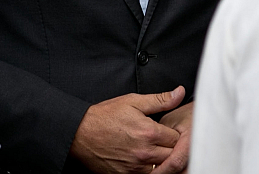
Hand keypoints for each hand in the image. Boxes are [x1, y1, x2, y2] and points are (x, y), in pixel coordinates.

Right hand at [68, 86, 184, 173]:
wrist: (79, 134)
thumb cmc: (103, 117)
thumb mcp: (131, 102)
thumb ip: (159, 100)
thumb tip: (179, 93)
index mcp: (149, 132)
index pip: (177, 138)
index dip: (173, 133)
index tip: (165, 130)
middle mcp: (145, 152)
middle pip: (173, 155)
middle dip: (169, 147)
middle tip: (159, 140)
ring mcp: (137, 167)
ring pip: (162, 168)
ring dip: (159, 159)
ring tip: (149, 148)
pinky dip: (147, 168)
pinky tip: (138, 157)